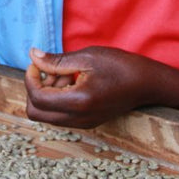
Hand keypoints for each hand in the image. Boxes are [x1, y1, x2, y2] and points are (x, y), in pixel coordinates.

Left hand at [24, 46, 163, 127]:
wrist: (148, 83)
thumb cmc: (121, 66)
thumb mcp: (87, 57)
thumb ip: (57, 60)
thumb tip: (33, 56)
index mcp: (78, 102)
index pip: (37, 98)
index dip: (30, 78)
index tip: (37, 63)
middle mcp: (79, 118)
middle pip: (35, 113)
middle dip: (34, 90)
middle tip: (48, 71)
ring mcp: (83, 123)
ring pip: (46, 115)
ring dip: (47, 94)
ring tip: (66, 74)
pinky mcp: (87, 122)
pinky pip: (60, 115)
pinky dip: (57, 99)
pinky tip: (72, 82)